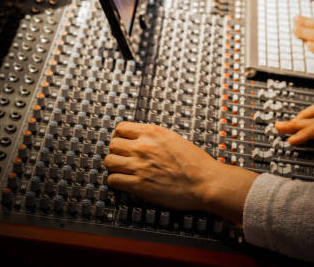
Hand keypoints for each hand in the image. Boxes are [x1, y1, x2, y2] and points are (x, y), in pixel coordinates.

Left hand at [105, 122, 257, 223]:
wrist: (204, 181)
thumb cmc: (194, 162)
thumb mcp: (173, 138)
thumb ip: (153, 137)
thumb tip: (139, 138)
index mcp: (152, 132)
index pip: (120, 128)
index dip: (119, 136)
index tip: (122, 142)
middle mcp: (142, 147)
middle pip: (112, 144)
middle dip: (116, 151)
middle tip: (122, 157)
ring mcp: (139, 166)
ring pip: (109, 162)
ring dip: (114, 166)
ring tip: (121, 169)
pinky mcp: (138, 185)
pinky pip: (113, 180)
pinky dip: (116, 181)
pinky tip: (124, 182)